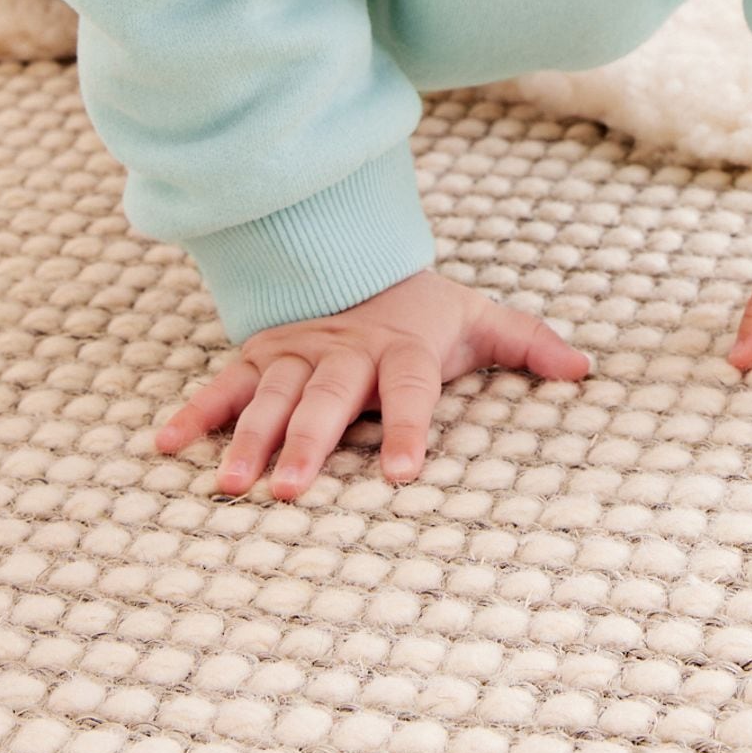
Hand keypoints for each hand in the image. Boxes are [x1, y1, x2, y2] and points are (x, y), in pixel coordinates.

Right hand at [152, 267, 589, 498]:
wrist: (359, 260)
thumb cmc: (425, 312)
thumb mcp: (480, 319)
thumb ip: (530, 344)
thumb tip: (586, 371)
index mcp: (404, 349)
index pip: (412, 390)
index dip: (409, 429)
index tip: (406, 476)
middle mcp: (347, 351)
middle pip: (329, 398)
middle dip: (310, 444)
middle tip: (288, 493)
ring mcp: (298, 353)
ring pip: (272, 395)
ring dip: (249, 438)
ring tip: (230, 486)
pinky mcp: (260, 354)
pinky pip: (224, 382)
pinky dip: (193, 411)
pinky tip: (165, 445)